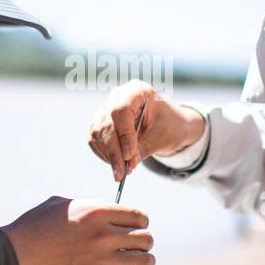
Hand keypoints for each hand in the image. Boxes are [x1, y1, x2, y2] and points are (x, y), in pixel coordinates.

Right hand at [1, 196, 154, 264]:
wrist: (15, 257)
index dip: (141, 222)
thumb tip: (107, 209)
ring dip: (145, 261)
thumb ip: (88, 205)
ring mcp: (100, 261)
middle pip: (145, 239)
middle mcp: (103, 235)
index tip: (137, 227)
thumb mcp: (61, 204)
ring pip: (144, 261)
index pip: (139, 216)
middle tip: (137, 245)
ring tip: (140, 261)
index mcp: (96, 212)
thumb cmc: (34, 227)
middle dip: (144, 241)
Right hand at [87, 80, 206, 180]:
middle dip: (114, 152)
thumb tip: (128, 166)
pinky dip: (104, 155)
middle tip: (121, 174)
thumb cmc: (169, 125)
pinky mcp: (100, 124)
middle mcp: (117, 97)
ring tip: (121, 173)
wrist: (166, 124)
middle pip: (107, 124)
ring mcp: (106, 109)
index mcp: (136, 91)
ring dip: (108, 155)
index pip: (121, 110)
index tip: (129, 155)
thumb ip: (144, 149)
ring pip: (98, 134)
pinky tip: (116, 164)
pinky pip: (95, 140)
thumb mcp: (162, 136)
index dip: (123, 134)